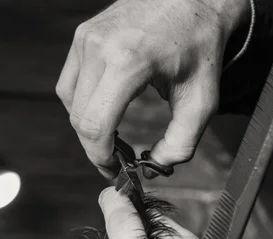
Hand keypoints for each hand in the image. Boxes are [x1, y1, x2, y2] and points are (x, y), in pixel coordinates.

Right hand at [57, 0, 249, 177]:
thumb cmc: (200, 44)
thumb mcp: (202, 99)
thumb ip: (181, 143)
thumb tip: (153, 167)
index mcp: (128, 62)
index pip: (95, 124)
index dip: (100, 156)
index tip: (114, 169)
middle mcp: (99, 48)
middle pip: (79, 117)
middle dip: (94, 146)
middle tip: (114, 159)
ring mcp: (86, 38)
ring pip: (69, 100)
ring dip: (86, 124)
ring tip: (110, 136)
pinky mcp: (83, 35)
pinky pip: (70, 80)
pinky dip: (82, 102)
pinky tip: (104, 108)